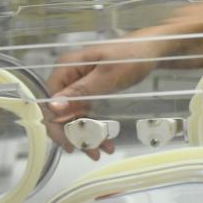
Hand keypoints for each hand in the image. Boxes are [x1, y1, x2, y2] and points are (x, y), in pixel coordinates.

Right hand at [45, 34, 168, 158]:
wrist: (153, 50)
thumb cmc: (131, 56)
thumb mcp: (107, 76)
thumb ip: (80, 92)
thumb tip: (53, 106)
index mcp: (67, 68)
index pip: (50, 101)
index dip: (56, 125)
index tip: (70, 144)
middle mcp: (68, 77)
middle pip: (61, 112)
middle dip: (75, 135)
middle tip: (92, 153)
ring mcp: (79, 85)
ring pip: (74, 116)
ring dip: (87, 135)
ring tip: (103, 150)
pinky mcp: (90, 92)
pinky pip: (86, 114)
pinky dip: (95, 128)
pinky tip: (106, 141)